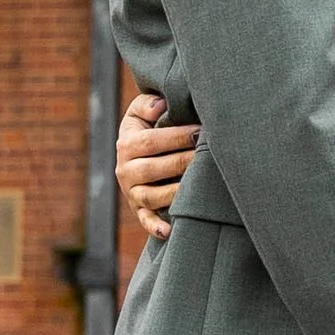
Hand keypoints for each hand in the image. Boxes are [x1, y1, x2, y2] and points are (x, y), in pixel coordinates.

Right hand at [117, 89, 199, 239]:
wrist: (137, 156)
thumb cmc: (149, 128)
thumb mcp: (140, 112)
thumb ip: (146, 104)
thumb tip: (160, 106)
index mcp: (126, 145)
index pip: (151, 142)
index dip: (176, 137)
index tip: (201, 131)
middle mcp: (125, 171)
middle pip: (154, 169)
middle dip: (183, 162)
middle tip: (209, 155)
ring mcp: (132, 194)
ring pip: (153, 196)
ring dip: (177, 192)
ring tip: (200, 185)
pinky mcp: (139, 211)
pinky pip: (146, 222)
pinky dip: (156, 227)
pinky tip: (170, 231)